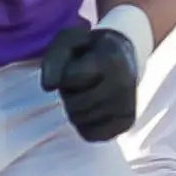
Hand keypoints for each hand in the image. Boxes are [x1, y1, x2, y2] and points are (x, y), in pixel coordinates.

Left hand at [40, 19, 143, 140]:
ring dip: (75, 107)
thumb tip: (48, 87)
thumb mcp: (69, 41)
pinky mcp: (126, 123)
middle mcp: (124, 84)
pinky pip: (90, 134)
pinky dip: (84, 123)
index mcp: (111, 59)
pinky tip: (93, 107)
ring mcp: (127, 105)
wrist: (124, 58)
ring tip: (87, 91)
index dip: (65, 71)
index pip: (69, 77)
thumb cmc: (90, 50)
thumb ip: (53, 57)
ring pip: (79, 119)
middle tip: (79, 80)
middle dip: (68, 92)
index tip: (77, 62)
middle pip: (74, 103)